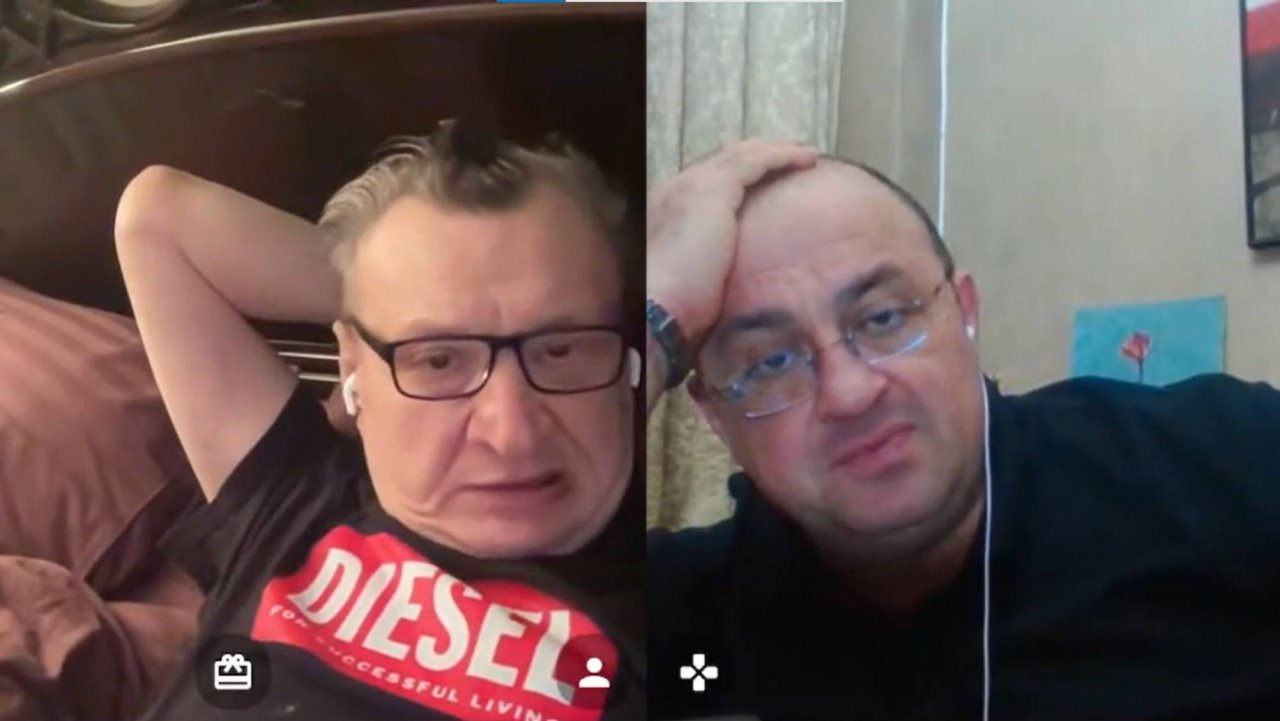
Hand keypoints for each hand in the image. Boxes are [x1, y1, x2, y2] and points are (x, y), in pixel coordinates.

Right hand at [646, 139, 818, 349]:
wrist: (656, 307)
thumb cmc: (670, 308)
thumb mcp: (689, 282)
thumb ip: (705, 269)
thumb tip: (722, 281)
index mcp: (665, 211)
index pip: (706, 183)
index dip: (738, 178)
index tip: (764, 184)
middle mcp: (676, 188)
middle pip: (724, 162)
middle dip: (758, 157)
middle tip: (790, 158)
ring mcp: (693, 184)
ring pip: (742, 155)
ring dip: (776, 151)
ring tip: (806, 154)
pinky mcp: (714, 187)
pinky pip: (756, 161)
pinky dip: (782, 156)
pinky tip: (806, 159)